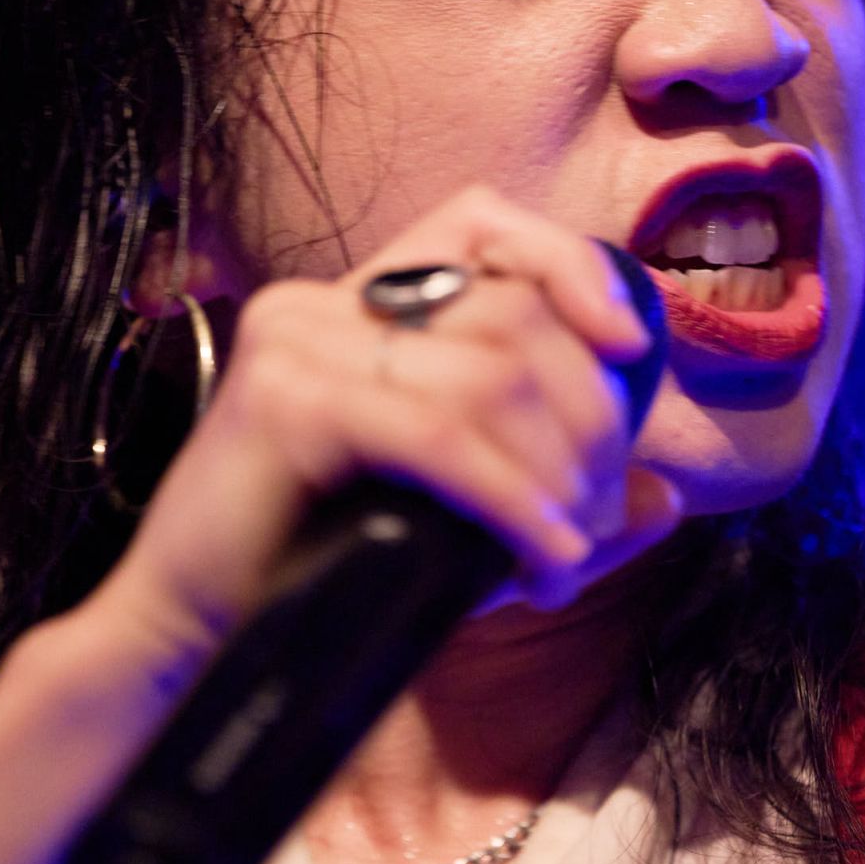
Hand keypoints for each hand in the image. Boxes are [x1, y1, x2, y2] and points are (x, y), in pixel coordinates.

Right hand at [92, 185, 682, 676]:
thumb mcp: (459, 524)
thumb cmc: (322, 579)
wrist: (197, 645)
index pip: (482, 218)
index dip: (570, 264)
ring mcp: (298, 341)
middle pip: (511, 310)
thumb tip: (667, 497)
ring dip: (556, 473)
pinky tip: (545, 559)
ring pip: (487, 375)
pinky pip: (438, 435)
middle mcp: (323, 300)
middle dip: (587, 419)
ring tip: (567, 554)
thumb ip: (554, 498)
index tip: (629, 348)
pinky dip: (512, 500)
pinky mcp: (285, 401)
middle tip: (595, 517)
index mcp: (359, 304)